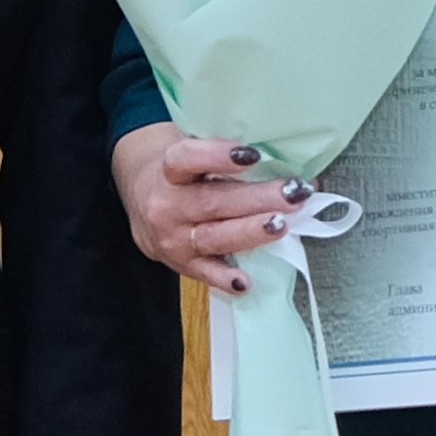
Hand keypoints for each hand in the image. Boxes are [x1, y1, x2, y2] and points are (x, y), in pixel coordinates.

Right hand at [112, 121, 297, 295]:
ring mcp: (174, 238)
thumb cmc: (182, 175)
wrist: (141, 204)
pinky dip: (225, 279)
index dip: (216, 155)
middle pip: (212, 202)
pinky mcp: (181, 264)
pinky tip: (245, 282)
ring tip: (280, 226)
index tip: (252, 154)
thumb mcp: (193, 156)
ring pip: (213, 237)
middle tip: (294, 193)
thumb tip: (292, 163)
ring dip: (250, 232)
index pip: (186, 159)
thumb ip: (228, 157)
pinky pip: (204, 273)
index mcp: (169, 171)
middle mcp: (167, 205)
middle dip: (258, 198)